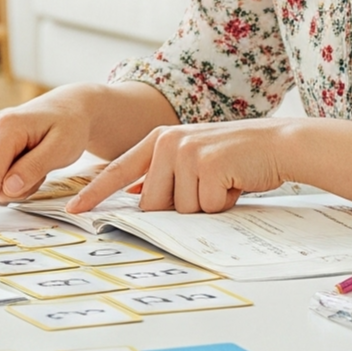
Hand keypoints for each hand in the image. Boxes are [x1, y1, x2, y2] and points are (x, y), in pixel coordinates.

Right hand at [0, 89, 95, 223]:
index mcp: (8, 126)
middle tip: (41, 168)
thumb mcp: (62, 148)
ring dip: (14, 183)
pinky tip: (25, 161)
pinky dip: (10, 177)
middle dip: (16, 187)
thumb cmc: (68, 126)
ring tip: (35, 162)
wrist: (66, 108)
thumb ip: (34, 168)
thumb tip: (7, 189)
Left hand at [69, 119, 290, 214]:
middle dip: (180, 208)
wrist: (277, 143)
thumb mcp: (192, 157)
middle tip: (208, 187)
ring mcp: (185, 152)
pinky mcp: (206, 165)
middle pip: (152, 204)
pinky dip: (223, 204)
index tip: (74, 209)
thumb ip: (163, 175)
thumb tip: (137, 198)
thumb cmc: (236, 156)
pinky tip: (235, 182)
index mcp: (159, 140)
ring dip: (205, 206)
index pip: (118, 169)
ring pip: (180, 210)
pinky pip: (205, 208)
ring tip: (223, 182)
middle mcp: (167, 142)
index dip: (96, 192)